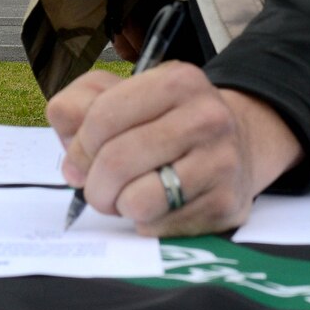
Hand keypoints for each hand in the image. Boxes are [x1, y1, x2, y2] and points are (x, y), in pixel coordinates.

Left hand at [49, 63, 305, 235]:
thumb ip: (79, 107)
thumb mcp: (123, 95)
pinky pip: (160, 227)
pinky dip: (147, 223)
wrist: (237, 146)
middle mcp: (207, 117)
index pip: (103, 116)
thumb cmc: (165, 122)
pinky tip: (159, 206)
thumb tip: (71, 162)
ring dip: (121, 206)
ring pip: (138, 200)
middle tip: (98, 189)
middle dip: (95, 185)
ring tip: (129, 196)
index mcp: (178, 81)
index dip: (79, 147)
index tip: (79, 161)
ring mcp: (222, 161)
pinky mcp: (226, 204)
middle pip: (117, 161)